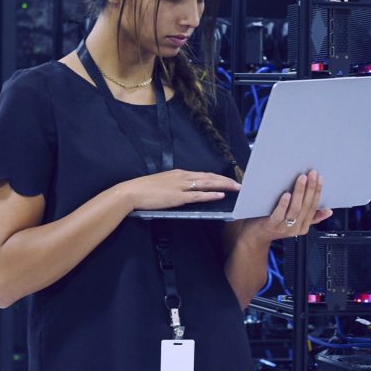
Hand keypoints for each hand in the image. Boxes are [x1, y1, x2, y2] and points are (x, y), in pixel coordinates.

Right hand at [120, 169, 240, 210]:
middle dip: (225, 180)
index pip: (203, 174)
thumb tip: (182, 189)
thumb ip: (174, 185)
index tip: (227, 180)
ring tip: (236, 188)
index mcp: (179, 173)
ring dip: (223, 185)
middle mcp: (183, 177)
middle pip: (209, 177)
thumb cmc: (143, 189)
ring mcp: (181, 186)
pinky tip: (221, 195)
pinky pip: (198, 195)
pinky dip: (211, 195)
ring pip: (207, 184)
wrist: (131, 192)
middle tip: (240, 184)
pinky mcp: (178, 197)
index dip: (217, 177)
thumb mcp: (162, 183)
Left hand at [244, 170, 331, 240]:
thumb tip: (328, 211)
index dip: (317, 192)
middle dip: (311, 188)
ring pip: (295, 209)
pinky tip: (286, 194)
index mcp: (303, 226)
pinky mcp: (271, 226)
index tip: (319, 178)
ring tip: (302, 179)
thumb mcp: (294, 222)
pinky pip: (279, 214)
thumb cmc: (273, 225)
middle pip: (306, 206)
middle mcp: (295, 228)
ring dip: (300, 192)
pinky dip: (284, 204)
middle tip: (312, 174)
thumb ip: (311, 217)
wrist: (254, 237)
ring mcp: (283, 227)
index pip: (314, 207)